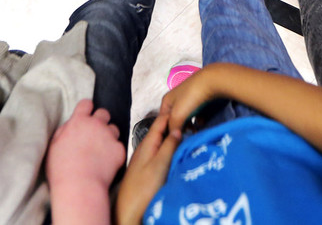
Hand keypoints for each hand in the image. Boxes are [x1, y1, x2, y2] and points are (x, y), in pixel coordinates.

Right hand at [47, 99, 125, 191]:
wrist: (79, 187)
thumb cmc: (62, 170)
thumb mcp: (54, 146)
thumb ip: (64, 130)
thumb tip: (70, 125)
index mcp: (78, 121)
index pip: (86, 104)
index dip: (86, 109)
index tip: (86, 114)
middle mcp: (96, 124)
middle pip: (103, 113)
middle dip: (100, 121)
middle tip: (94, 134)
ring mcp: (109, 136)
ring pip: (113, 129)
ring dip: (108, 136)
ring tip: (100, 152)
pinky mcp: (119, 150)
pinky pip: (119, 147)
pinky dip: (114, 153)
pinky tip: (106, 164)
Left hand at [115, 107, 180, 224]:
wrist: (129, 211)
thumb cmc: (144, 188)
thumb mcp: (160, 164)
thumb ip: (168, 145)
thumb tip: (177, 128)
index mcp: (146, 144)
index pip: (160, 121)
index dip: (173, 114)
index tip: (187, 110)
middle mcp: (144, 149)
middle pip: (160, 132)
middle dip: (174, 126)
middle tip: (191, 124)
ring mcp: (144, 160)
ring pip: (160, 144)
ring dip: (171, 140)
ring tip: (187, 138)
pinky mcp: (145, 171)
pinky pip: (158, 155)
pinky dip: (168, 151)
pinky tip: (175, 156)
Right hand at [161, 65, 223, 133]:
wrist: (211, 81)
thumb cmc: (191, 97)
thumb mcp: (177, 115)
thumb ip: (173, 127)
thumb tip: (174, 137)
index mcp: (166, 101)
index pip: (162, 121)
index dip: (167, 131)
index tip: (175, 140)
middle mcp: (175, 99)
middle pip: (174, 119)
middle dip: (180, 128)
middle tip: (187, 136)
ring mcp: (187, 98)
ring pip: (185, 117)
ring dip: (190, 125)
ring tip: (195, 131)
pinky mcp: (198, 98)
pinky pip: (195, 113)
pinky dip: (198, 119)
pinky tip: (202, 123)